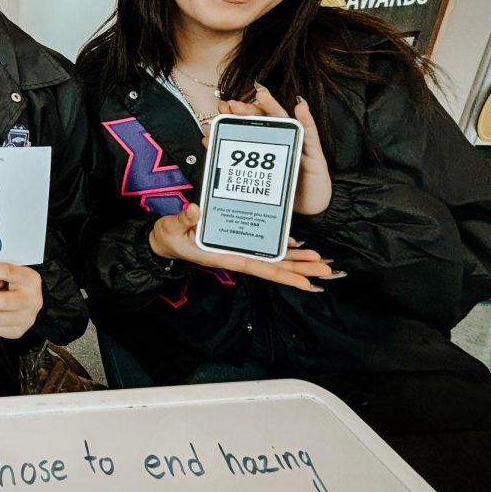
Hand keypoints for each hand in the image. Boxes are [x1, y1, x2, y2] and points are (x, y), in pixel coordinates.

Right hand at [149, 203, 332, 291]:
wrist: (164, 241)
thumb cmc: (168, 237)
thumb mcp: (171, 228)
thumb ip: (183, 220)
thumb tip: (195, 210)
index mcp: (223, 256)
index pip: (258, 267)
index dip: (282, 274)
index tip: (304, 281)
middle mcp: (235, 256)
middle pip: (273, 266)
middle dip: (300, 269)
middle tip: (326, 270)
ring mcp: (237, 250)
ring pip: (272, 258)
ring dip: (297, 260)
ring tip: (320, 261)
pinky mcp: (236, 243)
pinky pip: (263, 248)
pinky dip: (281, 247)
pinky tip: (295, 245)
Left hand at [220, 85, 331, 216]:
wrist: (307, 211)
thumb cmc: (280, 190)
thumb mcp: (255, 175)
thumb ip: (232, 157)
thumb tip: (206, 140)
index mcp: (265, 142)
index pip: (249, 124)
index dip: (236, 114)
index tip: (222, 108)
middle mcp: (281, 139)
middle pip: (263, 119)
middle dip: (248, 110)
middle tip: (233, 104)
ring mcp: (298, 144)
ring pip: (284, 121)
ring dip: (272, 107)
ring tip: (262, 94)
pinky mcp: (314, 154)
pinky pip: (310, 134)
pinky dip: (306, 120)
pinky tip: (300, 108)